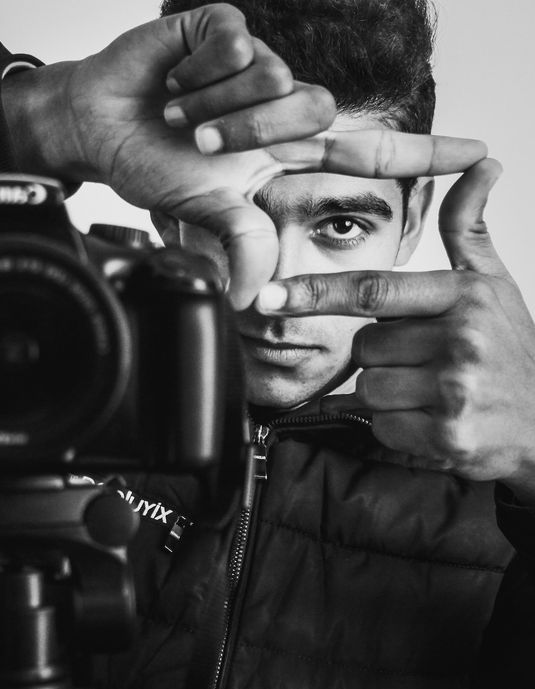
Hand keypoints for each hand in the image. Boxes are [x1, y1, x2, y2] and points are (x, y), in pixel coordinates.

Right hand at [2, 3, 487, 307]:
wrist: (101, 128)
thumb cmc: (154, 166)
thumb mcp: (205, 214)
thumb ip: (245, 244)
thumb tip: (259, 298)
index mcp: (282, 153)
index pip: (367, 152)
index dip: (420, 153)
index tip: (474, 155)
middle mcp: (279, 106)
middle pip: (315, 112)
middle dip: (251, 136)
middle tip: (200, 149)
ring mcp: (254, 64)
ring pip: (274, 79)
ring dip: (216, 111)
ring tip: (178, 117)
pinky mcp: (223, 28)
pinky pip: (234, 44)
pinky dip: (197, 74)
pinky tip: (173, 82)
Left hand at [255, 158, 534, 501]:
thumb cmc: (511, 350)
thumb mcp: (494, 285)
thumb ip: (468, 229)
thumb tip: (480, 166)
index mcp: (461, 296)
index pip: (371, 290)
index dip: (313, 293)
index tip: (266, 295)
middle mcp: (459, 340)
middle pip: (363, 346)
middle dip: (380, 356)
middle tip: (425, 362)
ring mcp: (454, 390)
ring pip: (367, 389)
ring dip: (387, 394)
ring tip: (432, 392)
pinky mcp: (448, 436)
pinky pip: (383, 426)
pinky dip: (397, 427)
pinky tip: (433, 420)